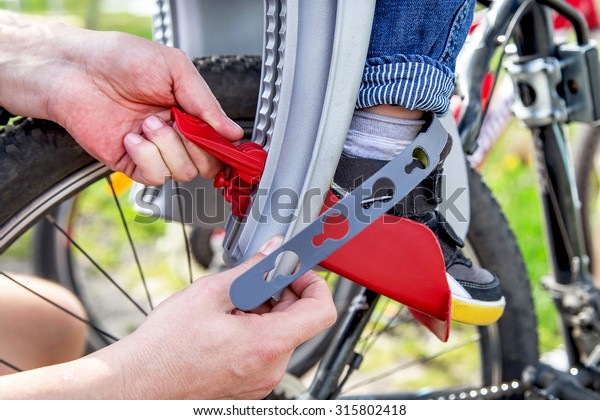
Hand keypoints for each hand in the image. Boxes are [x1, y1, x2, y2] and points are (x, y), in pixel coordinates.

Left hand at [0, 12, 242, 184]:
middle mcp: (175, 135)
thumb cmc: (121, 60)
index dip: (224, 148)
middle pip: (207, 164)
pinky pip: (154, 176)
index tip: (225, 144)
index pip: (219, 143)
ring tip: (148, 122)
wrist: (77, 70)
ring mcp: (154, 151)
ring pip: (182, 172)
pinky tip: (132, 137)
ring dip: (167, 146)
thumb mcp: (175, 69)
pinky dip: (145, 156)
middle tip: (178, 122)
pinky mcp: (132, 164)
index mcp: (190, 112)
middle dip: (195, 146)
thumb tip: (232, 132)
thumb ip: (206, 103)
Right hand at [117, 236, 336, 398]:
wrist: (139, 384)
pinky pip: (266, 351)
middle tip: (250, 282)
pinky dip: (254, 331)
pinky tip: (225, 323)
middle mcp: (271, 368)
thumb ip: (251, 270)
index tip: (294, 270)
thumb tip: (274, 252)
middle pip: (299, 320)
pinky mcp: (250, 386)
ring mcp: (261, 380)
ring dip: (264, 312)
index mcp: (267, 344)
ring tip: (229, 306)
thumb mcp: (210, 294)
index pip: (322, 310)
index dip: (313, 283)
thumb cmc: (166, 348)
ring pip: (281, 334)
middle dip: (280, 294)